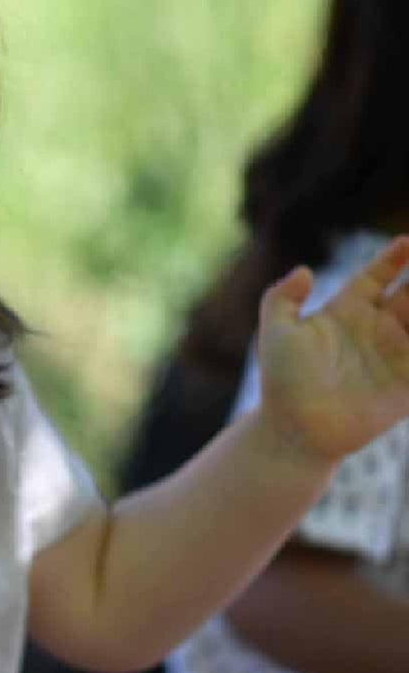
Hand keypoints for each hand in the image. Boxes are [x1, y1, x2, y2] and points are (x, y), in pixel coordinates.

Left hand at [257, 235, 408, 462]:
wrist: (295, 431)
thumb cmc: (281, 382)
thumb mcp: (275, 333)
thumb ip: (281, 297)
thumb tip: (303, 271)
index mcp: (347, 311)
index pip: (377, 276)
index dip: (393, 258)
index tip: (407, 241)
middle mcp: (376, 328)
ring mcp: (394, 355)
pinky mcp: (407, 384)